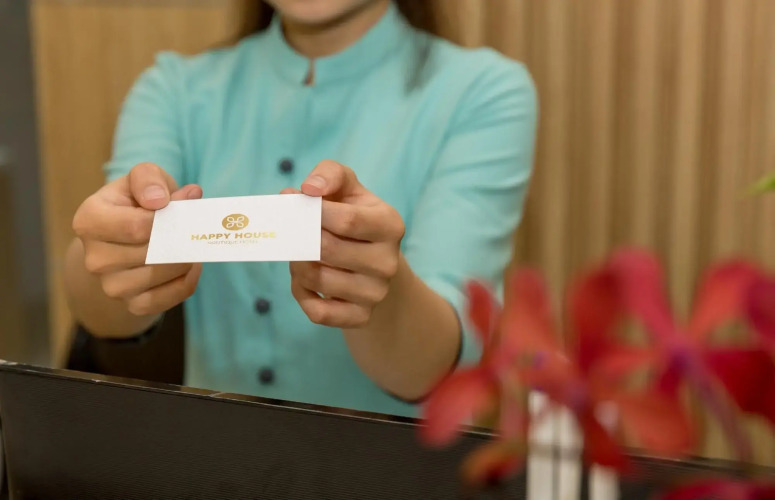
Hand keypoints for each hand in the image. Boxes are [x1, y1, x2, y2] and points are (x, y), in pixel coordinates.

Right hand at [72, 163, 202, 316]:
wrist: (121, 241)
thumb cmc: (134, 203)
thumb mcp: (139, 179)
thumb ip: (150, 179)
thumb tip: (169, 197)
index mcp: (90, 221)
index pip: (137, 226)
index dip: (167, 217)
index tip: (178, 207)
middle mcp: (95, 258)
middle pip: (154, 251)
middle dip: (181, 237)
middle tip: (193, 227)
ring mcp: (112, 286)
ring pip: (163, 274)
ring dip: (186, 258)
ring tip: (190, 243)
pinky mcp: (132, 305)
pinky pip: (169, 298)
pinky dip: (186, 281)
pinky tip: (190, 266)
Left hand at [285, 160, 404, 327]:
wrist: (376, 265)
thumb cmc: (355, 219)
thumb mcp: (349, 189)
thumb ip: (330, 174)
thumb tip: (308, 188)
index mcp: (390, 225)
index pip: (346, 220)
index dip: (314, 212)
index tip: (296, 204)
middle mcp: (388, 262)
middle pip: (327, 249)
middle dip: (299, 238)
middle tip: (290, 231)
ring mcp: (376, 293)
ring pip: (317, 279)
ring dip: (297, 264)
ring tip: (299, 254)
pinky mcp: (360, 317)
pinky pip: (317, 311)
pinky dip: (301, 293)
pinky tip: (304, 280)